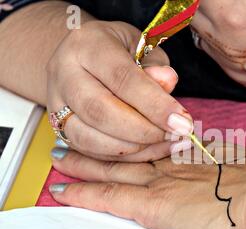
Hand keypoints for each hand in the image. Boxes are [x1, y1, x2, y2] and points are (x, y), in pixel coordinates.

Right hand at [47, 20, 193, 161]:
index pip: (123, 79)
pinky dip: (121, 157)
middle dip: (143, 131)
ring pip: (89, 137)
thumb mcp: (141, 46)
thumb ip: (155, 65)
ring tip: (164, 144)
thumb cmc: (120, 51)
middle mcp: (63, 72)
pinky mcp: (57, 126)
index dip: (155, 105)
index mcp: (87, 44)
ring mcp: (54, 102)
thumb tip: (168, 82)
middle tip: (173, 136)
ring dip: (132, 148)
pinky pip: (88, 151)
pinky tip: (148, 151)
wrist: (82, 58)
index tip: (182, 122)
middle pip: (100, 111)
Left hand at [49, 127, 245, 228]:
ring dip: (88, 164)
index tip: (137, 133)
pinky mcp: (158, 206)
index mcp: (213, 155)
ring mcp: (169, 182)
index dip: (151, 138)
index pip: (172, 145)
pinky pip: (112, 198)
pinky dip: (86, 194)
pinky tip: (64, 191)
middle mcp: (186, 164)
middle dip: (110, 145)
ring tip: (63, 157)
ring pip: (116, 170)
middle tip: (83, 136)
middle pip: (136, 151)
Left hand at [192, 0, 245, 91]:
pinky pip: (218, 56)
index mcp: (232, 12)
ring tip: (228, 8)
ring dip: (206, 19)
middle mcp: (225, 44)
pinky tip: (244, 30)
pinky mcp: (244, 80)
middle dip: (198, 0)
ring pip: (200, 36)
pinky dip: (220, 40)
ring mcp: (233, 66)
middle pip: (190, 14)